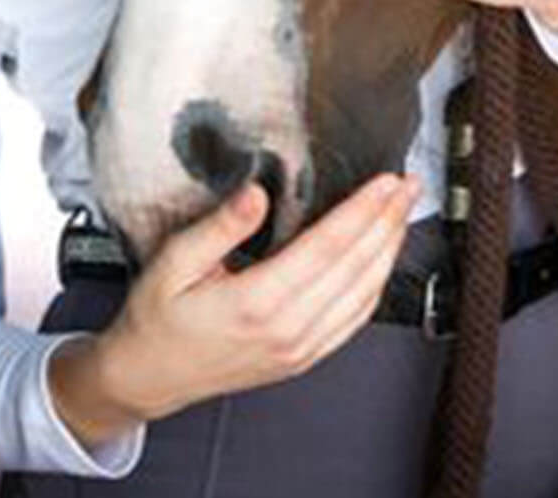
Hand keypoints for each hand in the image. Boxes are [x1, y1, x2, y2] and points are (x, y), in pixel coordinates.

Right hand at [49, 172, 419, 444]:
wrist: (148, 376)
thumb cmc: (157, 319)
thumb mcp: (173, 261)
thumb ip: (220, 227)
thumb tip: (257, 194)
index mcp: (257, 302)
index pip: (328, 247)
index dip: (363, 210)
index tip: (386, 181)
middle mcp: (287, 330)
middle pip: (355, 268)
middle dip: (388, 221)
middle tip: (408, 186)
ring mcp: (298, 349)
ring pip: (363, 296)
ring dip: (389, 251)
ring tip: (403, 214)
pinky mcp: (301, 358)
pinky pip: (352, 322)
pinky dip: (375, 288)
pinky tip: (381, 262)